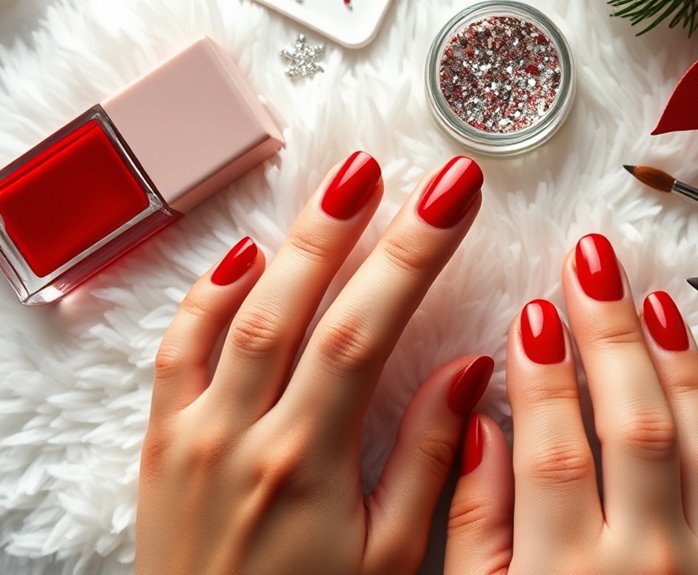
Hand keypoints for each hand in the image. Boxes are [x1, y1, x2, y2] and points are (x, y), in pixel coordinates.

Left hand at [136, 153, 490, 574]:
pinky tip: (243, 256)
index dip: (412, 255)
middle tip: (395, 168)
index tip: (452, 198)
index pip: (365, 331)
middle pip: (300, 304)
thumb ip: (428, 460)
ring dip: (291, 243)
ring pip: (239, 314)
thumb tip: (469, 371)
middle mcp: (242, 435)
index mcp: (308, 462)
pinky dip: (206, 296)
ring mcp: (192, 433)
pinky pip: (175, 352)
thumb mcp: (391, 559)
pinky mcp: (162, 443)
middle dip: (353, 226)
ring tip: (338, 188)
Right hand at [445, 234, 697, 573]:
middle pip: (629, 425)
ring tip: (637, 289)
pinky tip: (680, 349)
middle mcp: (637, 562)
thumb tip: (479, 427)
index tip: (532, 312)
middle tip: (587, 262)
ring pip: (687, 435)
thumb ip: (477, 525)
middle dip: (606, 335)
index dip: (543, 376)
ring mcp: (697, 560)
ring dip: (662, 353)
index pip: (555, 451)